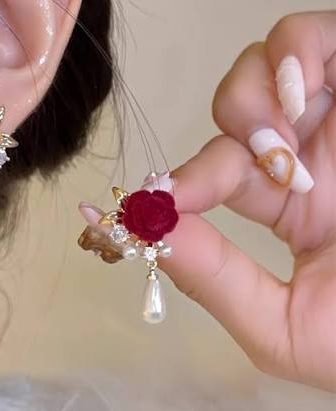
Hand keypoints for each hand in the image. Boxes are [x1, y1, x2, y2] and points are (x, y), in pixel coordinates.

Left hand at [159, 12, 335, 390]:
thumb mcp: (281, 328)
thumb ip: (211, 280)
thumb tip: (146, 232)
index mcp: (284, 204)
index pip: (207, 177)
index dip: (167, 186)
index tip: (140, 202)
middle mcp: (305, 153)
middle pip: (228, 117)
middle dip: (222, 148)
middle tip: (256, 179)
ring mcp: (334, 114)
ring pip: (259, 68)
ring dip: (253, 101)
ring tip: (284, 148)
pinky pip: (317, 35)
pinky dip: (294, 55)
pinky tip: (301, 98)